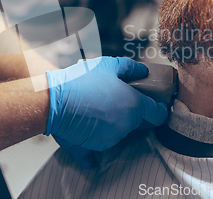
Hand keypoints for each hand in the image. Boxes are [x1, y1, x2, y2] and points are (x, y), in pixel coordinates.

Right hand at [45, 56, 167, 167]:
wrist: (53, 101)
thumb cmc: (81, 80)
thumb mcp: (108, 64)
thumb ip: (131, 68)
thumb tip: (144, 72)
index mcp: (134, 105)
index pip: (158, 114)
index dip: (159, 109)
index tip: (155, 105)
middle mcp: (126, 125)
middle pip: (139, 124)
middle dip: (135, 114)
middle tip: (119, 100)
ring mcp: (111, 139)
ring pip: (120, 132)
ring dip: (115, 123)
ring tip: (99, 107)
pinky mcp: (94, 147)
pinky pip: (100, 147)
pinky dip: (97, 140)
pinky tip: (89, 130)